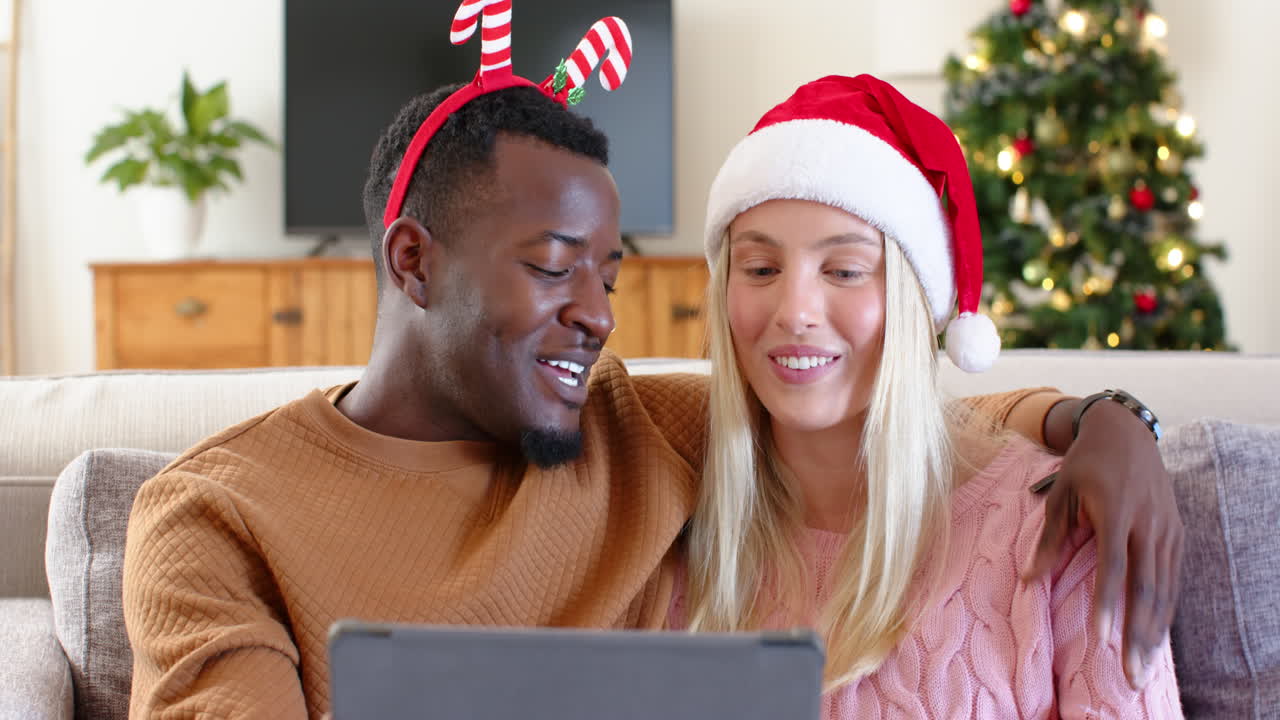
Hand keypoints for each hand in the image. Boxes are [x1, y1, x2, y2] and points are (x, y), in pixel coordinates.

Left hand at [1024, 398, 1183, 689]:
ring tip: (1143, 666)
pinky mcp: (1176, 532)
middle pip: (1145, 586)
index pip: (1113, 565)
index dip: (1108, 603)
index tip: (1102, 638)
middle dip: (1137, 633)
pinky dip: (1165, 610)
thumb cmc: (1084, 464)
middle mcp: (1147, 521)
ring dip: (1154, 630)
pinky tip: (1156, 636)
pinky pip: (1173, 579)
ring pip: (1164, 588)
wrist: (1125, 431)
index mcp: (1115, 509)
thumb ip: (1049, 537)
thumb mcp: (1060, 493)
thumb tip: (1027, 579)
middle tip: (1130, 673)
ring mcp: (1166, 528)